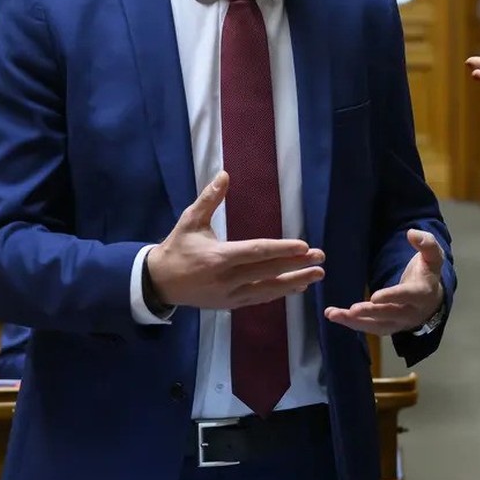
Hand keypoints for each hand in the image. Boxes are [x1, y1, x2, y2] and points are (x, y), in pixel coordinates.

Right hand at [146, 171, 325, 309]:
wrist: (159, 283)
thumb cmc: (177, 247)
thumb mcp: (190, 221)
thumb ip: (209, 199)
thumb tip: (224, 174)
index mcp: (218, 257)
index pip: (257, 252)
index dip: (282, 249)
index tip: (304, 246)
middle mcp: (227, 279)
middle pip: (268, 272)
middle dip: (297, 265)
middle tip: (321, 258)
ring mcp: (230, 295)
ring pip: (267, 289)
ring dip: (294, 282)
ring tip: (316, 275)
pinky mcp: (230, 304)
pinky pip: (259, 298)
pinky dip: (279, 292)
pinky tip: (296, 286)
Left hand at [325, 229, 444, 335]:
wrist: (432, 301)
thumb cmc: (428, 274)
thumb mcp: (433, 257)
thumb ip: (427, 244)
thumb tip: (412, 233)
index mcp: (421, 294)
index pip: (406, 296)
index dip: (391, 296)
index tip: (374, 297)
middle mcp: (410, 312)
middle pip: (389, 314)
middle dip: (370, 313)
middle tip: (352, 309)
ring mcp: (399, 323)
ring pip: (376, 326)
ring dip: (354, 322)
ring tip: (333, 314)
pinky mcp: (388, 327)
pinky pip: (370, 328)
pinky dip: (352, 324)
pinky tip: (336, 316)